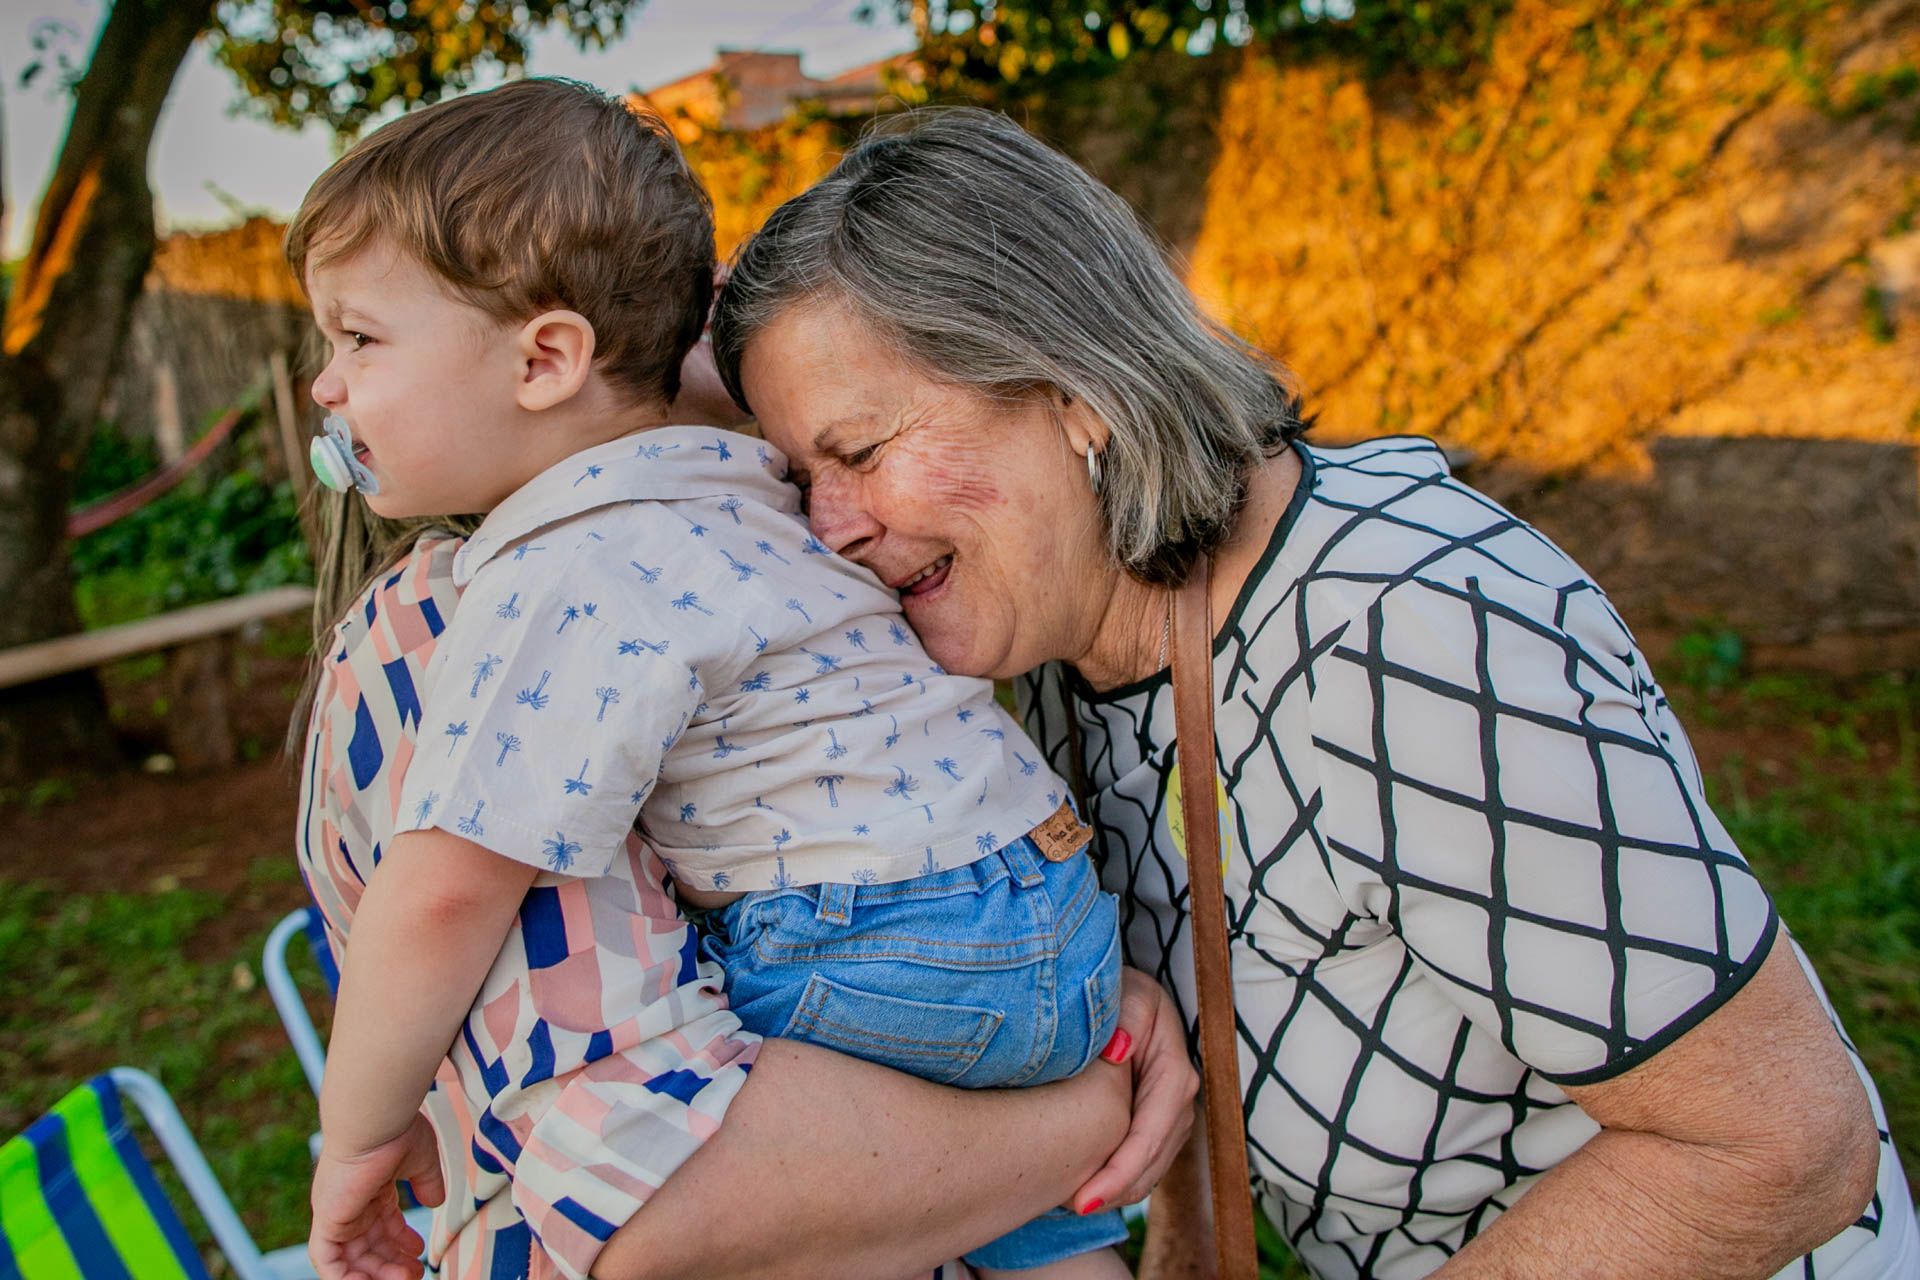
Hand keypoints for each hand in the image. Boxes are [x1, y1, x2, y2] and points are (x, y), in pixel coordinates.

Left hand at [309, 1114, 445, 1279]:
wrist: (374, 1120)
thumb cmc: (396, 1131)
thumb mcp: (420, 1161)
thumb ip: (427, 1183)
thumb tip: (435, 1202)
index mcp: (369, 1189)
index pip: (382, 1225)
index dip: (400, 1242)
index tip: (421, 1251)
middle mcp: (350, 1204)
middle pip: (369, 1246)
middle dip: (392, 1263)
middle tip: (416, 1271)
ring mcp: (337, 1214)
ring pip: (351, 1259)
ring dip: (376, 1274)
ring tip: (405, 1277)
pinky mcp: (328, 1222)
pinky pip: (328, 1263)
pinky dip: (345, 1278)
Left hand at [1071, 967, 1198, 1212]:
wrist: (1121, 990)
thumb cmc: (1118, 990)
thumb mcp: (1124, 993)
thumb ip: (1124, 1018)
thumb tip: (1120, 1052)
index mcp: (1174, 1069)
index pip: (1150, 1132)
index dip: (1121, 1170)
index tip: (1086, 1198)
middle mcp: (1180, 1097)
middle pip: (1154, 1159)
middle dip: (1116, 1189)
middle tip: (1071, 1208)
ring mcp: (1171, 1112)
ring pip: (1151, 1167)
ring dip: (1118, 1190)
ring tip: (1072, 1203)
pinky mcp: (1156, 1120)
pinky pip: (1143, 1160)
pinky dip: (1119, 1179)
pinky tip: (1086, 1187)